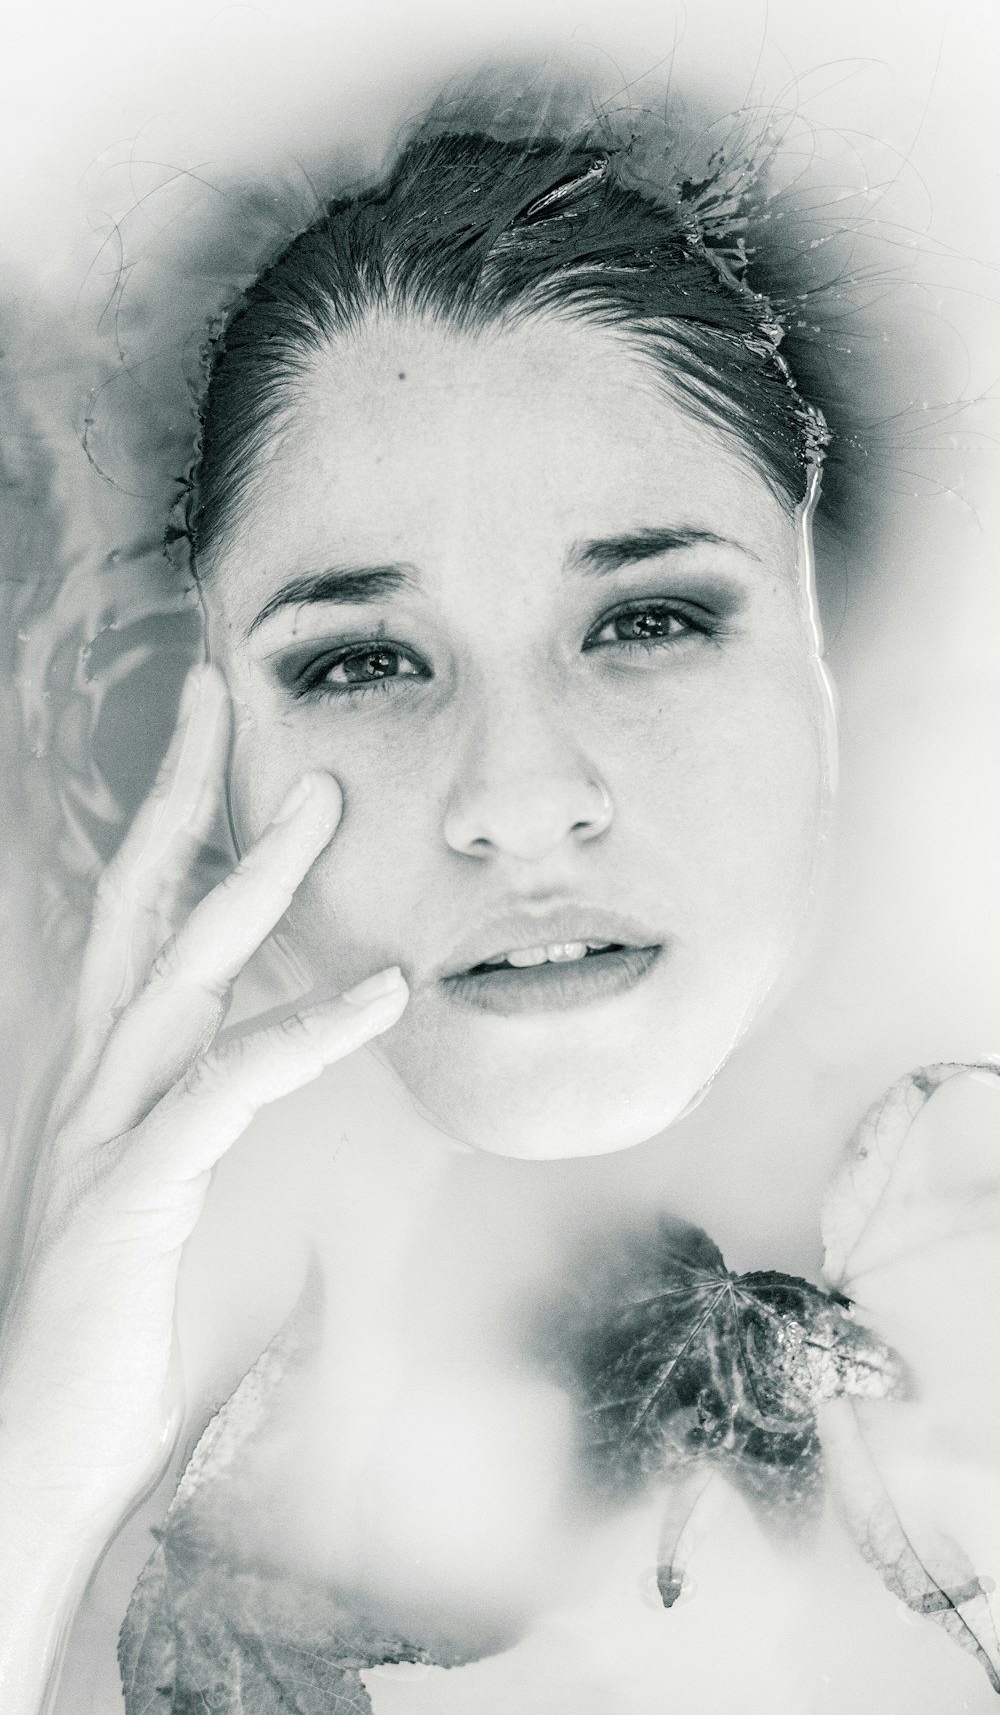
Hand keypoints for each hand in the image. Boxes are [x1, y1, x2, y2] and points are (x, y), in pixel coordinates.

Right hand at [0, 664, 407, 1546]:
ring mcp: (104, 1123)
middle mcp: (94, 1073)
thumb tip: (265, 1061)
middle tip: (221, 690)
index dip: (168, 815)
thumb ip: (202, 1111)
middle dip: (181, 789)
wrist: (39, 1447)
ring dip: (253, 875)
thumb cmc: (112, 1324)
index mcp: (105, 1067)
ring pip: (177, 964)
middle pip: (135, 897)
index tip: (211, 733)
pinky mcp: (132, 1186)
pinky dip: (307, 1029)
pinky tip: (380, 991)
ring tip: (325, 800)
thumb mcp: (158, 1187)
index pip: (134, 911)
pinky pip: (228, 1084)